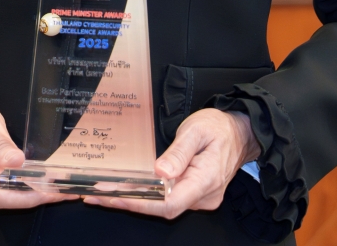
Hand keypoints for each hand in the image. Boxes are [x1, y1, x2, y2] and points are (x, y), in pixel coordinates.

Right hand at [0, 88, 72, 209]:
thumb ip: (0, 142)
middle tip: (60, 188)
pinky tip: (32, 179)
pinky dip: (15, 186)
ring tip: (51, 182)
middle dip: (31, 195)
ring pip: (0, 196)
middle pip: (0, 198)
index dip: (25, 198)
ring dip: (25, 191)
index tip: (49, 193)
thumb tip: (17, 163)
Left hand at [83, 108, 258, 218]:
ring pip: (163, 205)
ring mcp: (200, 197)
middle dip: (128, 202)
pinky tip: (126, 188)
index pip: (170, 204)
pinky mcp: (195, 193)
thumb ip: (179, 152)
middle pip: (163, 208)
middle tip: (95, 194)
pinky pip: (168, 199)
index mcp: (206, 180)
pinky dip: (146, 195)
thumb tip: (161, 173)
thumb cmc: (218, 127)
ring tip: (103, 191)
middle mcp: (204, 196)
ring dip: (134, 199)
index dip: (140, 203)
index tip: (115, 196)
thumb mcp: (197, 131)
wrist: (240, 132)